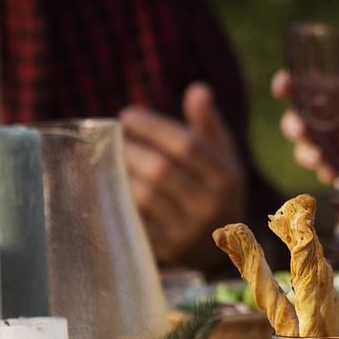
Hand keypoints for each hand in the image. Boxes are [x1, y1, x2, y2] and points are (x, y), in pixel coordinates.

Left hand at [121, 83, 244, 265]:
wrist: (222, 248)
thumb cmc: (216, 189)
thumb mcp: (222, 156)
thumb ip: (208, 123)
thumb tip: (197, 89)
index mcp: (228, 176)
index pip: (187, 145)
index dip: (154, 127)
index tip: (127, 114)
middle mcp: (212, 205)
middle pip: (162, 170)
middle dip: (133, 149)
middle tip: (114, 137)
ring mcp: (188, 230)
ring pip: (146, 196)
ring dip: (123, 173)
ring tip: (111, 156)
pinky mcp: (167, 249)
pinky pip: (137, 218)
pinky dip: (122, 198)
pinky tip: (113, 183)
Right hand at [274, 71, 338, 190]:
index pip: (306, 86)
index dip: (288, 84)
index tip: (282, 86)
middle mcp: (332, 121)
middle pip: (297, 120)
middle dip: (292, 124)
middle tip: (299, 129)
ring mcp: (335, 147)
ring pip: (306, 149)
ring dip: (306, 152)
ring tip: (317, 156)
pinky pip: (326, 172)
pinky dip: (326, 173)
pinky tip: (333, 173)